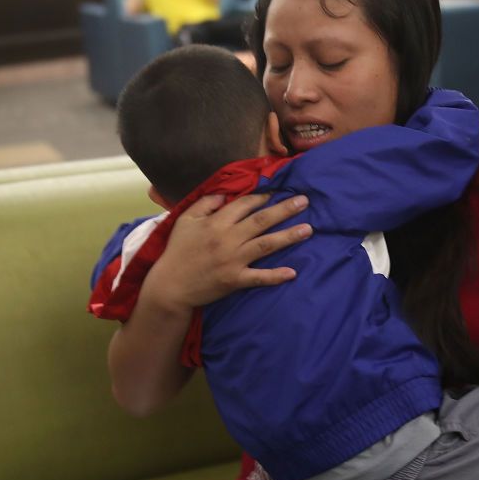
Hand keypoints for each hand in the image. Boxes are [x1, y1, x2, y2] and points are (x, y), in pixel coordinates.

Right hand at [139, 193, 311, 313]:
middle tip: (304, 201)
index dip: (262, 197)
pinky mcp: (235, 280)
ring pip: (266, 245)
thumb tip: (225, 194)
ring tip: (308, 229)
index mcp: (216, 222)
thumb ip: (205, 204)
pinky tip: (292, 272)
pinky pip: (259, 278)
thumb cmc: (177, 251)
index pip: (244, 205)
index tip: (276, 193)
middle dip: (284, 210)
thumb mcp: (185, 220)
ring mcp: (233, 260)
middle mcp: (228, 239)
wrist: (170, 286)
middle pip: (261, 221)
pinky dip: (275, 275)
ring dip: (289, 236)